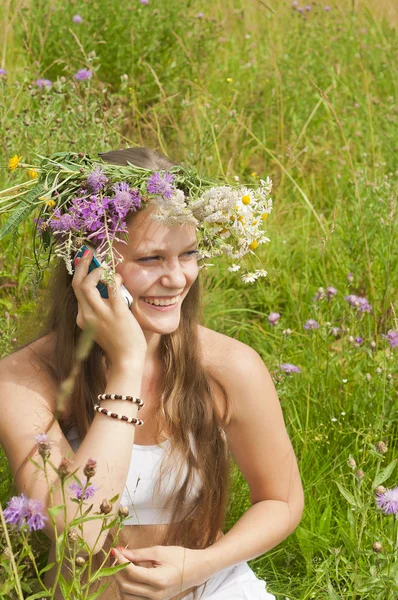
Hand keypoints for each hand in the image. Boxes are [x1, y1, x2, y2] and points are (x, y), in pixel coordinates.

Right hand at [72, 248, 146, 364]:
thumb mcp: (101, 326)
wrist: (126, 360)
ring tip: (105, 268)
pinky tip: (118, 278)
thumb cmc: (118, 343)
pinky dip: (114, 279)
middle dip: (82, 266)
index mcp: (82, 317)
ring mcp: (100, 314)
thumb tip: (108, 289)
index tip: (84, 262)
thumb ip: (100, 310)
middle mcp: (86, 315)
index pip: (76, 291)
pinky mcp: (116, 312)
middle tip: (88, 253)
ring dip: (96, 272)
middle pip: (77, 284)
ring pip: (87, 285)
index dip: (79, 273)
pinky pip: (112, 288)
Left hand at [111, 545, 210, 599]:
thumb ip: (139, 553)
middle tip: (117, 558)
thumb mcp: (159, 551)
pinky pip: (134, 599)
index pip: (131, 572)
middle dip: (117, 571)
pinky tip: (130, 577)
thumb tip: (121, 553)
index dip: (120, 561)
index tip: (115, 551)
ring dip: (121, 582)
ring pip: (127, 597)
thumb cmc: (180, 557)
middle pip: (126, 587)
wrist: (196, 569)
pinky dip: (128, 590)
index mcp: (158, 580)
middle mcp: (155, 594)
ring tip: (123, 567)